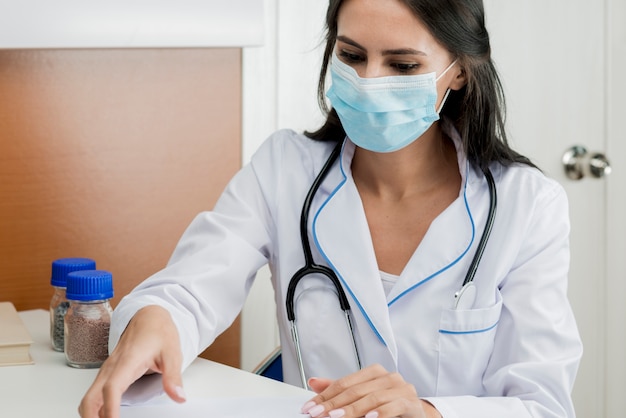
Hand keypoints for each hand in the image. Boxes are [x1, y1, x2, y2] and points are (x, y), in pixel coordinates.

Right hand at [78, 305, 185, 417]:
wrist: (149, 316)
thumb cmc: (159, 332)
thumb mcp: (172, 353)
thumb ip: (173, 377)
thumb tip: (178, 397)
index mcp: (127, 361)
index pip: (112, 388)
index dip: (110, 408)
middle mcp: (112, 367)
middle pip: (91, 397)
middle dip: (92, 417)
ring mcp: (107, 370)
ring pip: (89, 397)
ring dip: (91, 415)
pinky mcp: (108, 373)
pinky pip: (94, 394)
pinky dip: (94, 408)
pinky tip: (104, 417)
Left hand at [301, 364, 440, 417]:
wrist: (415, 414)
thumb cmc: (387, 406)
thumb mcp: (361, 398)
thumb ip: (339, 391)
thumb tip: (313, 382)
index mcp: (374, 372)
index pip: (344, 383)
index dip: (325, 395)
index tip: (310, 407)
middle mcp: (388, 377)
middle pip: (356, 390)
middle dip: (333, 404)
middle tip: (318, 414)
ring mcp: (401, 388)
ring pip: (373, 397)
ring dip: (352, 410)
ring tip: (336, 417)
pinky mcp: (411, 402)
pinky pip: (394, 405)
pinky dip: (381, 412)